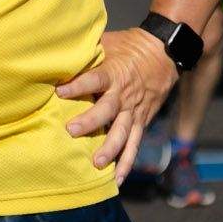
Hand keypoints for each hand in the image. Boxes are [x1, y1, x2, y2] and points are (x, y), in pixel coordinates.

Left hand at [55, 28, 177, 183]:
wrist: (163, 52)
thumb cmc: (129, 45)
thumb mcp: (108, 42)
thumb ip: (87, 51)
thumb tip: (59, 49)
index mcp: (113, 72)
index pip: (94, 79)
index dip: (77, 85)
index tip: (59, 91)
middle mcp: (123, 94)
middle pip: (106, 110)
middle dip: (89, 122)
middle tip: (71, 131)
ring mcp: (134, 110)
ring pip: (122, 132)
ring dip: (109, 149)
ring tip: (96, 163)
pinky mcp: (141, 121)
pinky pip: (134, 144)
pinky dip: (127, 162)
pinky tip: (117, 179)